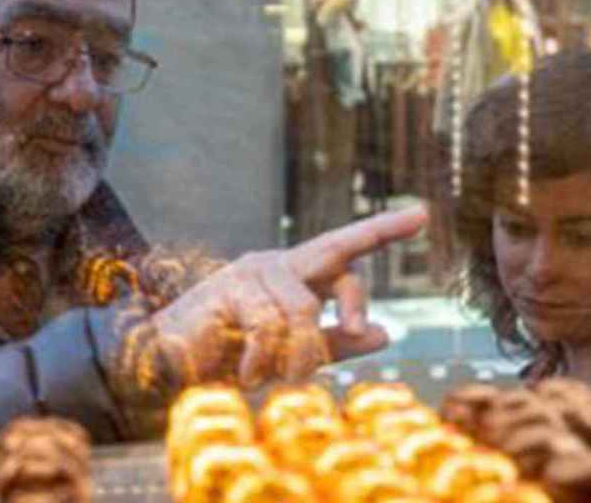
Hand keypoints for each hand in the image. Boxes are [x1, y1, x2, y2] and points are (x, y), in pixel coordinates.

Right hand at [151, 204, 427, 388]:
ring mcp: (251, 272)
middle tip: (354, 329)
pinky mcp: (229, 289)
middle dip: (353, 295)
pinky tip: (247, 374)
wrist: (166, 368)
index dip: (383, 231)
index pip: (344, 248)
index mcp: (293, 275)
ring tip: (270, 377)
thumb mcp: (290, 353)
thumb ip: (334, 342)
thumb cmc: (227, 358)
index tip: (424, 214)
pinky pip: (269, 327)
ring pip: (303, 311)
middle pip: (333, 258)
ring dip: (295, 356)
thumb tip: (384, 332)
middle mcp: (275, 264)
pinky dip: (264, 360)